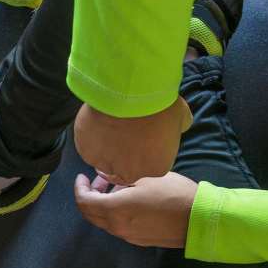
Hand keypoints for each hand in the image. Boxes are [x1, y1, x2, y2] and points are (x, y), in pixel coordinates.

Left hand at [73, 172, 198, 247]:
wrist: (199, 220)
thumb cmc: (173, 193)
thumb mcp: (146, 177)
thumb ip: (118, 176)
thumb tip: (102, 173)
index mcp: (115, 210)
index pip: (84, 202)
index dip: (79, 188)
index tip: (82, 176)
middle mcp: (116, 227)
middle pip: (90, 213)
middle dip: (90, 195)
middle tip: (100, 180)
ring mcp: (127, 236)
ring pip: (104, 220)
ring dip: (104, 204)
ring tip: (118, 186)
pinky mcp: (138, 240)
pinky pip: (118, 225)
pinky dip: (115, 212)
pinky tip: (129, 200)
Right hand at [74, 97, 192, 185]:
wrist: (130, 94)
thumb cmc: (158, 105)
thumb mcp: (179, 117)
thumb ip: (176, 129)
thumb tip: (174, 127)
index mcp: (157, 168)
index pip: (149, 165)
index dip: (144, 152)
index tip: (140, 139)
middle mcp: (131, 173)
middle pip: (124, 170)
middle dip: (123, 157)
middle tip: (121, 137)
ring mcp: (107, 165)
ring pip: (104, 162)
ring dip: (106, 150)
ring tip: (108, 129)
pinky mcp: (87, 154)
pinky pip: (89, 150)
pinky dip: (92, 141)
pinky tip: (97, 125)